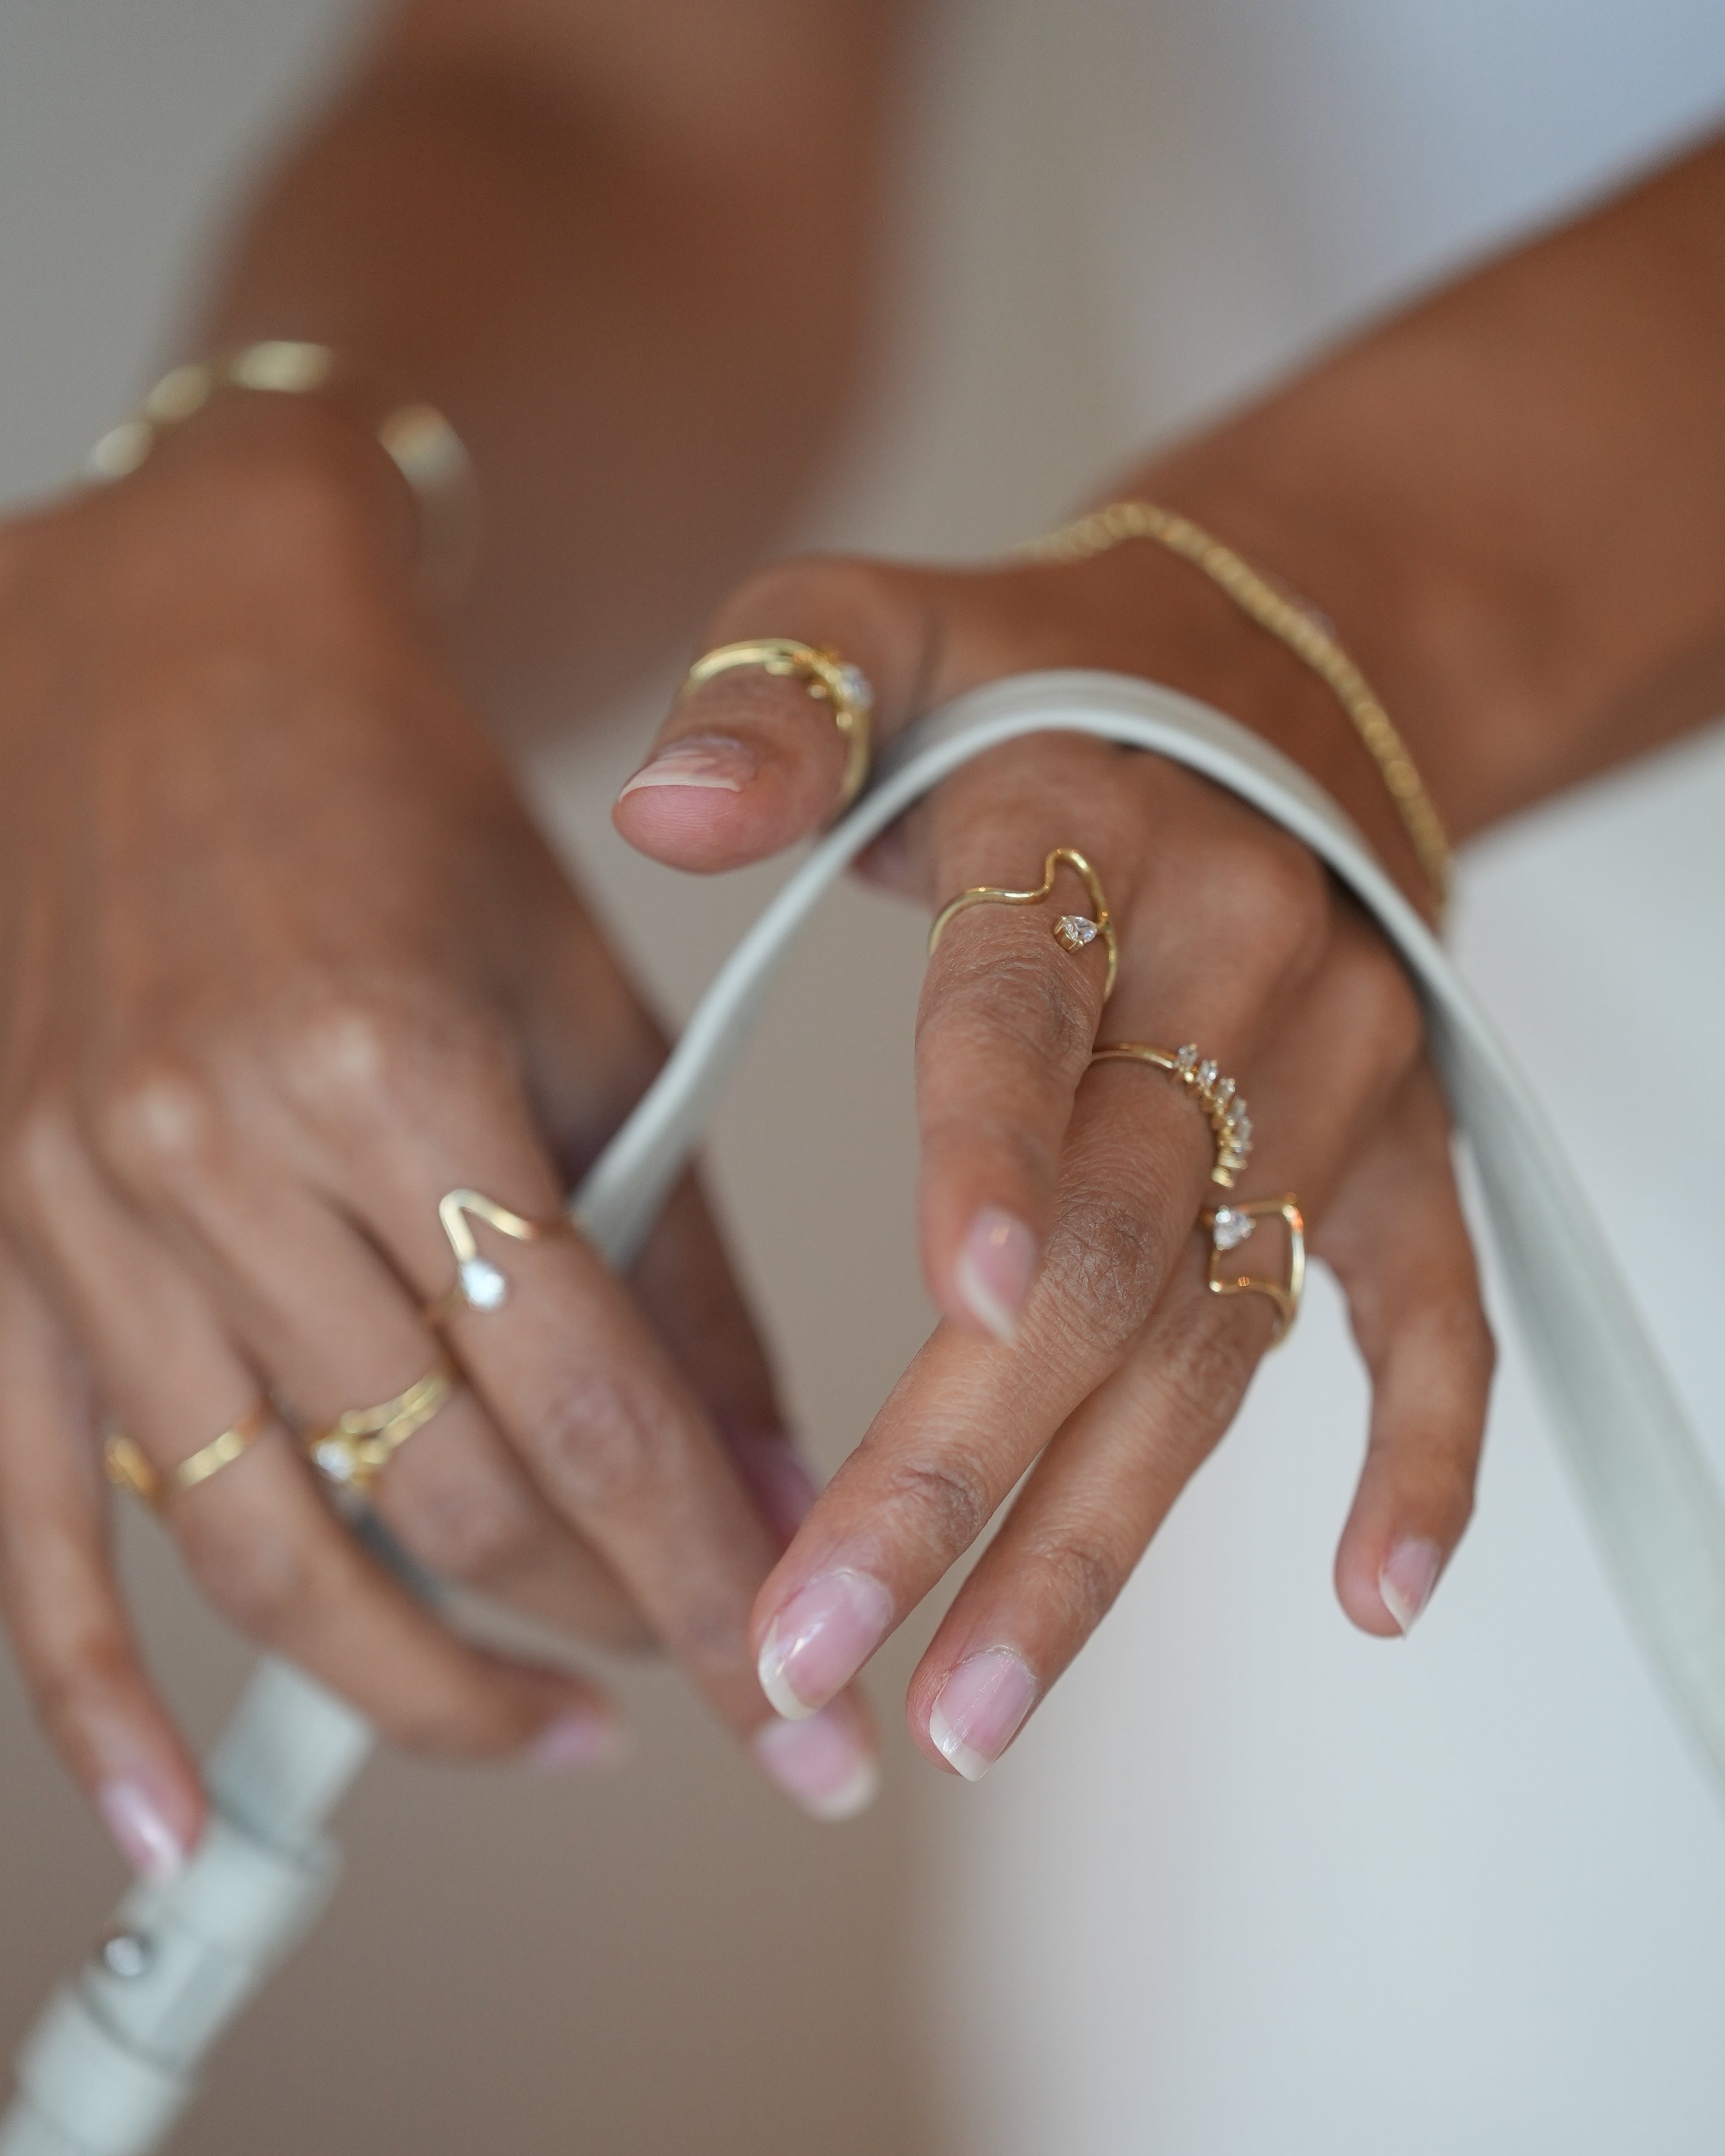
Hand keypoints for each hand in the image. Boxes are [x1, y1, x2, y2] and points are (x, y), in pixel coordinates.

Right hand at [0, 398, 876, 1875]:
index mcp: (387, 1064)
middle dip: (600, 1620)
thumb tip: (762, 1472)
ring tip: (544, 1733)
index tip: (793, 1682)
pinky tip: (172, 1815)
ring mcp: (69, 1213)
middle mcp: (209, 1153)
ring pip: (261, 1542)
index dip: (700, 1567)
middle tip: (705, 1684)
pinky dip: (95, 1697)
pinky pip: (29, 1518)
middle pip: (436, 1489)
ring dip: (416, 1681)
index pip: (585, 1399)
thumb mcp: (581, 997)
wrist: (173, 646)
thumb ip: (676, 1248)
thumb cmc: (398, 801)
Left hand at [613, 529, 1493, 1779]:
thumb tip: (665, 813)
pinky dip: (1425, 1450)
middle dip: (959, 1455)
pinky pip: (1435, 1310)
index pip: (1030, 1005)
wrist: (1301, 670)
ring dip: (1103, 1528)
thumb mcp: (888, 624)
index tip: (954, 1310)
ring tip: (970, 1703)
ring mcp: (1340, 1077)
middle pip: (1107, 1241)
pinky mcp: (1407, 1147)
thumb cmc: (1048, 678)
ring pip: (1221, 1330)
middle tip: (821, 1641)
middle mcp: (1235, 971)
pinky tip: (1371, 1598)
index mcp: (1091, 837)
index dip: (997, 1149)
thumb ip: (772, 698)